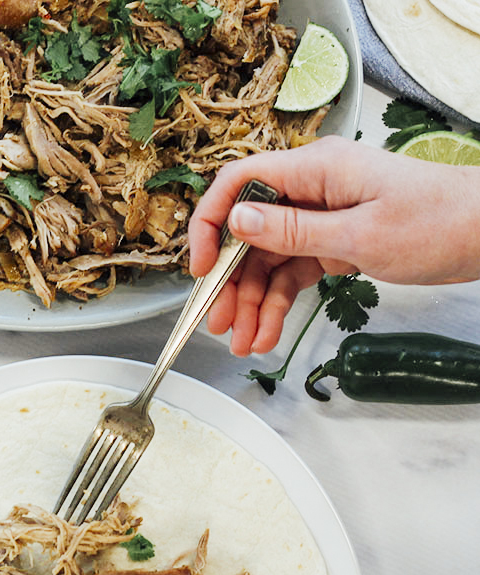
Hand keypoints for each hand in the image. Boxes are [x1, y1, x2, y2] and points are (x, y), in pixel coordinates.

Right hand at [187, 136, 479, 355]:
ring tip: (243, 342)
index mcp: (313, 171)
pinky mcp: (330, 242)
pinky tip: (267, 332)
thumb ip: (292, 229)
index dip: (210, 225)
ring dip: (250, 302)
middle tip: (219, 324)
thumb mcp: (359, 233)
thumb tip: (237, 221)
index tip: (199, 268)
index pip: (238, 185)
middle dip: (229, 282)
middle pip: (247, 234)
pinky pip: (290, 273)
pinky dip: (277, 303)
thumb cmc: (437, 222)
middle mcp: (309, 191)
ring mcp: (318, 218)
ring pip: (266, 261)